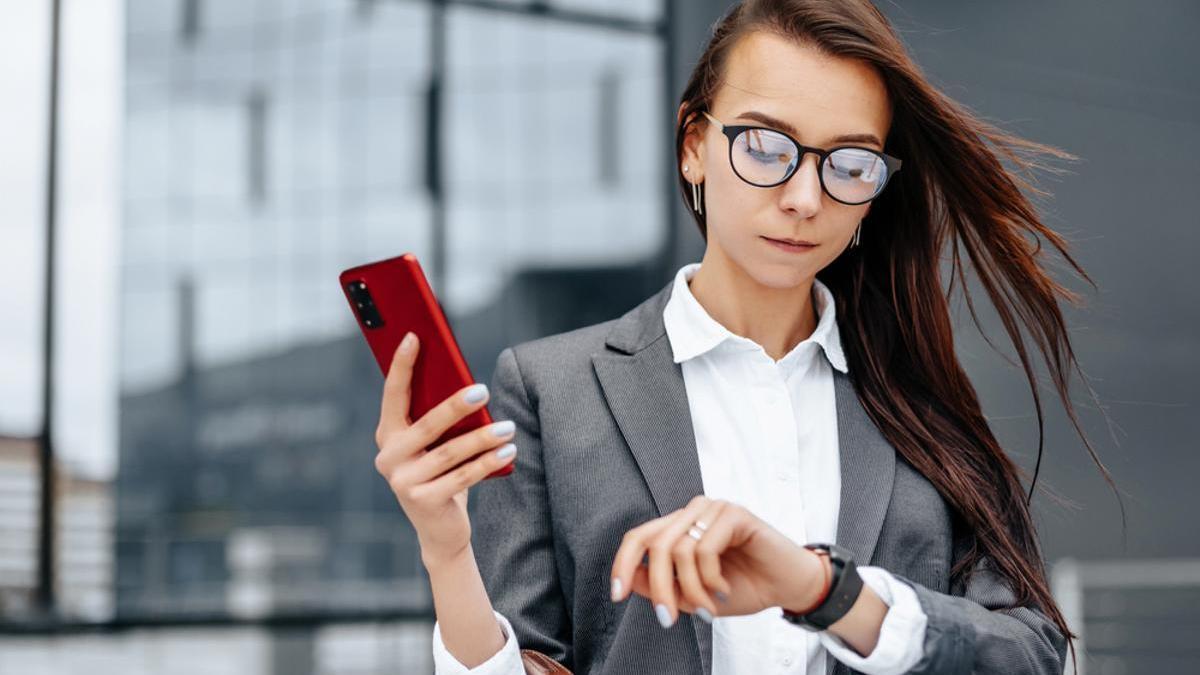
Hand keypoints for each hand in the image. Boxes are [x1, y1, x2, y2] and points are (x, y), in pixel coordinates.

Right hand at [373, 332, 518, 566]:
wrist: (439, 529)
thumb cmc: (441, 473)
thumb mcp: (436, 444)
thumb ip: (440, 419)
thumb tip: (468, 387)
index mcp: (388, 435)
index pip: (393, 394)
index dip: (402, 365)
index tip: (415, 336)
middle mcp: (389, 457)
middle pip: (426, 424)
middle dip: (456, 405)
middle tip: (483, 390)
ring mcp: (403, 481)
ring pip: (449, 452)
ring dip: (482, 438)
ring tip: (508, 428)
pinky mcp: (423, 501)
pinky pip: (462, 477)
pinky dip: (487, 463)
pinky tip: (508, 450)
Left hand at [608, 496, 827, 627]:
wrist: (787, 587)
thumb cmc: (744, 587)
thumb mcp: (693, 595)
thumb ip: (661, 586)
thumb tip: (630, 580)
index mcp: (679, 527)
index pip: (639, 537)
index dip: (622, 564)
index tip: (617, 595)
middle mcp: (692, 513)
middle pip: (655, 546)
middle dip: (660, 589)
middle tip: (668, 619)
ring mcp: (712, 509)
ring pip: (679, 549)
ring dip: (691, 589)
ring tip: (708, 607)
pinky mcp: (734, 513)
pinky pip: (704, 548)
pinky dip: (710, 577)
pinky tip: (724, 588)